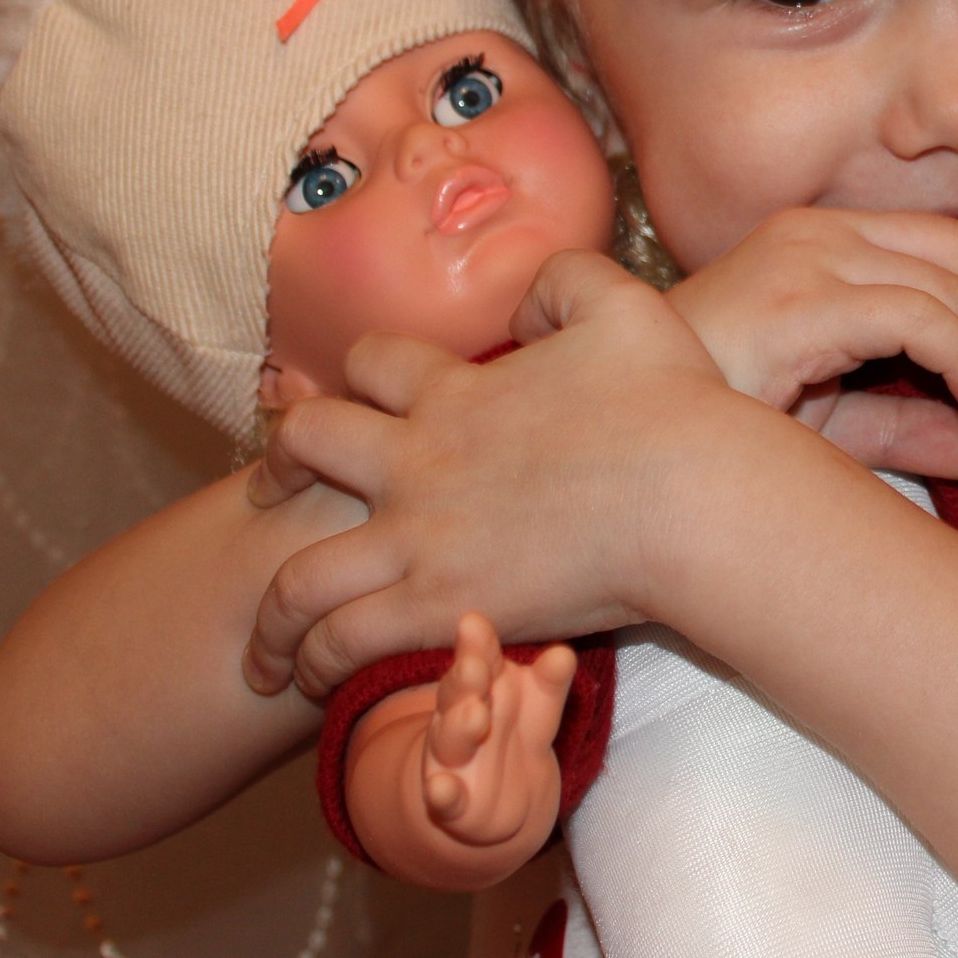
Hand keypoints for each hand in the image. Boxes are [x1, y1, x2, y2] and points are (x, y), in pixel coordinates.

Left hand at [243, 250, 750, 697]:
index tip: (359, 399)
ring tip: (264, 644)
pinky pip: (344, 641)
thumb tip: (519, 306)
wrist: (693, 495)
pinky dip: (315, 661)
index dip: (358, 377)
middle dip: (278, 469)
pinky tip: (315, 679)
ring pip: (299, 578)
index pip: (369, 365)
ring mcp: (422, 540)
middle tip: (272, 495)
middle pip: (305, 447)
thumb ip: (560, 279)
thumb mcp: (621, 303)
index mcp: (456, 390)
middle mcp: (418, 461)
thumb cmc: (674, 402)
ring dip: (272, 612)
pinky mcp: (442, 608)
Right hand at [423, 613, 576, 846]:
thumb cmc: (514, 735)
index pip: (482, 659)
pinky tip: (441, 789)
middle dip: (466, 678)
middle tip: (476, 665)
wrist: (495, 803)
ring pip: (451, 739)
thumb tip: (563, 653)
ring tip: (474, 716)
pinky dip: (442, 794)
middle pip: (460, 693)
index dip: (479, 644)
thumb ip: (549, 680)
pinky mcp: (452, 804)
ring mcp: (451, 760)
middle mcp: (458, 717)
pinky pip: (444, 798)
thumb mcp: (537, 704)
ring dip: (459, 727)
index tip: (473, 622)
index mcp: (481, 686)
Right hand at [658, 208, 957, 462]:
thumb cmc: (715, 430)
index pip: (942, 241)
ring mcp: (804, 256)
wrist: (621, 444)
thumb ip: (915, 419)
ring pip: (950, 279)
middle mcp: (815, 232)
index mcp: (820, 242)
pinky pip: (919, 315)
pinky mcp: (797, 296)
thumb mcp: (837, 424)